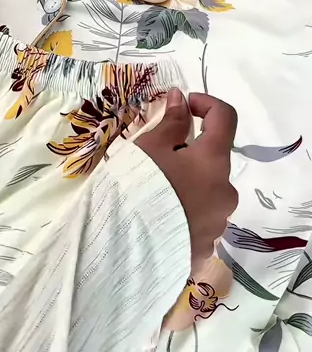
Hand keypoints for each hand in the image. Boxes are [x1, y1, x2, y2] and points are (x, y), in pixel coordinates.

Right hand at [135, 89, 237, 272]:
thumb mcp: (149, 147)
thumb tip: (181, 99)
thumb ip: (170, 121)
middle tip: (153, 159)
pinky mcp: (205, 248)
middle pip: (212, 161)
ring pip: (206, 191)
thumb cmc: (136, 188)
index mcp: (214, 162)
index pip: (226, 118)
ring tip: (150, 194)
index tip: (181, 106)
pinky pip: (198, 220)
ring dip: (186, 184)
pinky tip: (155, 218)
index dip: (205, 103)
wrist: (124, 252)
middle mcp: (225, 192)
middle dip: (188, 152)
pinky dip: (183, 211)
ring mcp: (217, 223)